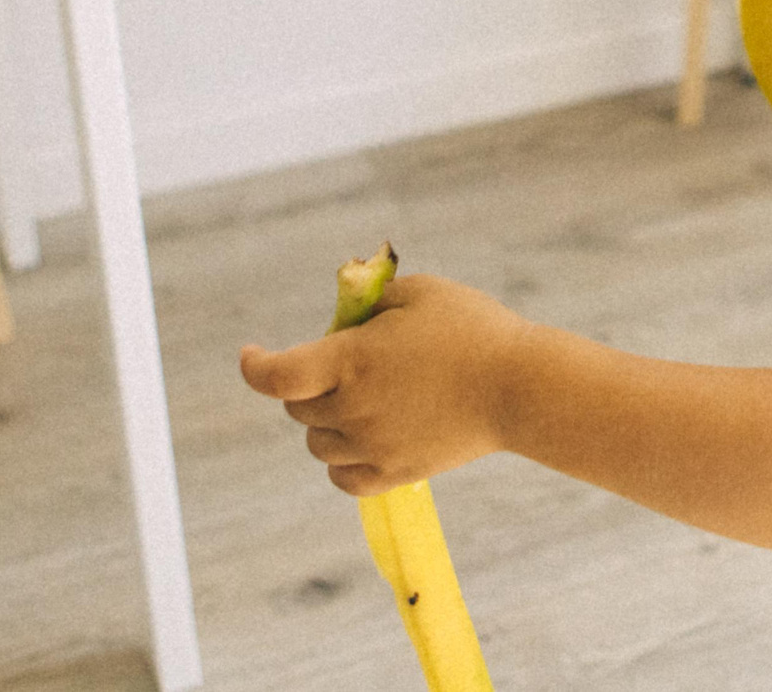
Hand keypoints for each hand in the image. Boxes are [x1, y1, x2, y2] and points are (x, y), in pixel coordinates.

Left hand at [238, 273, 531, 496]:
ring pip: (318, 444)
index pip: (277, 376)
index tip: (252, 354)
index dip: (254, 366)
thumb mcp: (417, 292)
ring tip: (362, 399)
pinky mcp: (396, 472)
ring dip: (326, 421)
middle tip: (350, 363)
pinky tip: (360, 440)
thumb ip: (371, 302)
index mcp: (351, 361)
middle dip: (311, 383)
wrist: (519, 386)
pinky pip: (345, 479)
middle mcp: (353, 408)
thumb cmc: (471, 328)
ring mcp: (373, 446)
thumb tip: (346, 319)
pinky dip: (342, 462)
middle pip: (299, 407)